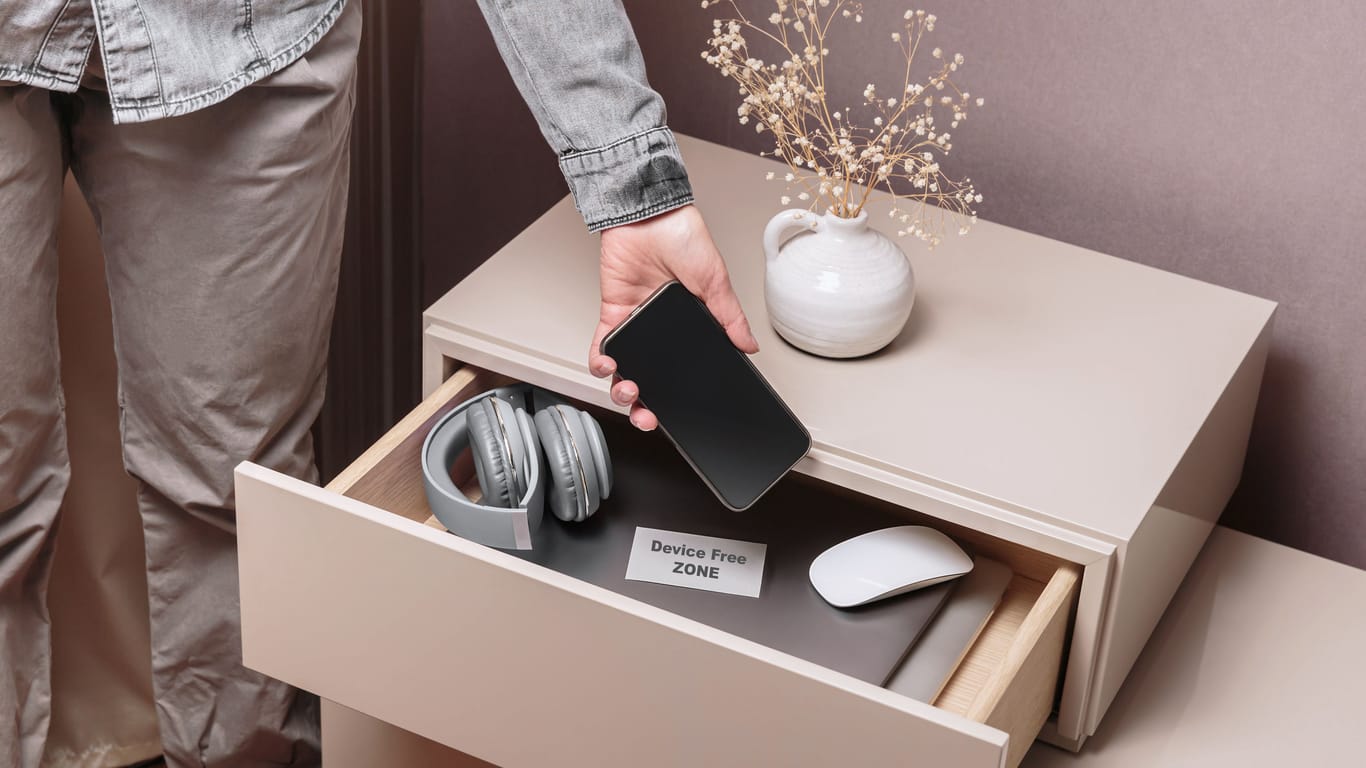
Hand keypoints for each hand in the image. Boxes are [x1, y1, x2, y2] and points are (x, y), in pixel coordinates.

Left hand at [591, 204, 758, 430]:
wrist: (651, 214)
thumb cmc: (684, 237)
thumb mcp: (716, 282)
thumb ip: (730, 317)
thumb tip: (749, 346)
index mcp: (688, 326)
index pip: (682, 370)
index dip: (677, 394)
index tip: (677, 414)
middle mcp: (660, 330)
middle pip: (651, 379)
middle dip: (645, 406)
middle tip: (648, 416)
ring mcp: (635, 324)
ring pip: (624, 370)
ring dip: (622, 389)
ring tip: (629, 392)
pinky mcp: (613, 313)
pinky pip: (601, 346)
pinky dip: (600, 361)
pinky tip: (607, 366)